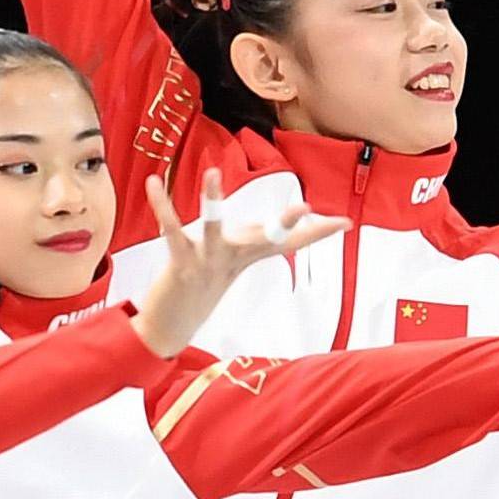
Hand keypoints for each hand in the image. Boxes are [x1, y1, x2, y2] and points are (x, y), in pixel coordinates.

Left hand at [131, 172, 347, 355]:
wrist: (169, 326)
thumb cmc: (200, 288)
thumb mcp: (231, 262)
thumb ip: (250, 241)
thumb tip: (268, 226)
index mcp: (248, 257)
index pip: (290, 243)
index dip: (318, 232)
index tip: (346, 222)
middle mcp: (233, 259)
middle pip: (264, 238)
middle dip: (285, 223)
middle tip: (306, 206)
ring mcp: (207, 262)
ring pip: (214, 229)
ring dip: (211, 200)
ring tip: (211, 172)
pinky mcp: (180, 263)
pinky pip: (171, 231)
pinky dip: (162, 207)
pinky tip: (153, 183)